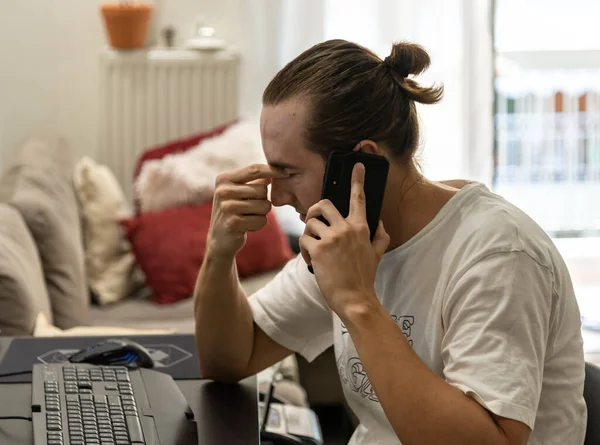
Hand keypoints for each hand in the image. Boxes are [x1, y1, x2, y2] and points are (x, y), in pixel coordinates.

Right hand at [207, 164, 287, 257]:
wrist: (219, 239)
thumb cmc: (234, 211)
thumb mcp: (239, 192)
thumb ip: (254, 180)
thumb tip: (276, 170)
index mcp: (224, 179)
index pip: (254, 169)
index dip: (272, 170)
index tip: (286, 173)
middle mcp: (223, 191)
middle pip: (262, 189)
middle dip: (264, 199)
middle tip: (252, 208)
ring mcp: (227, 207)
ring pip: (265, 205)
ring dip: (262, 213)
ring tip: (248, 217)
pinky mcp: (233, 223)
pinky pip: (262, 220)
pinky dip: (258, 225)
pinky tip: (246, 227)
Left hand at [299, 163, 389, 316]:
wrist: (355, 299)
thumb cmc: (364, 278)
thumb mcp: (377, 255)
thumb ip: (380, 237)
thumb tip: (381, 223)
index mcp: (361, 227)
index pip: (358, 198)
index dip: (357, 180)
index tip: (356, 165)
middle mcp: (347, 228)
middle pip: (323, 204)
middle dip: (313, 211)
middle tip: (312, 221)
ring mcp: (332, 238)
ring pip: (310, 223)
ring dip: (308, 235)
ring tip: (314, 251)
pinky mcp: (319, 249)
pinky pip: (303, 240)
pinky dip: (305, 251)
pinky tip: (312, 262)